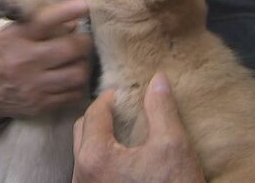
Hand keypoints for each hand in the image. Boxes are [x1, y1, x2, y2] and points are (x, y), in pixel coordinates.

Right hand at [0, 0, 91, 124]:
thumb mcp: (10, 34)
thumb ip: (38, 25)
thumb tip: (73, 24)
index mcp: (16, 38)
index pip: (44, 21)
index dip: (66, 12)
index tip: (84, 6)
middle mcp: (25, 61)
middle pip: (70, 49)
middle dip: (84, 43)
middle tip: (84, 42)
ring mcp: (34, 86)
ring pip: (76, 74)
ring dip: (84, 66)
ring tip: (79, 62)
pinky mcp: (40, 105)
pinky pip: (72, 95)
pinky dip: (77, 86)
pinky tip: (71, 80)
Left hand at [72, 73, 204, 182]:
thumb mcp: (173, 146)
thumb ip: (161, 109)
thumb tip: (158, 81)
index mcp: (96, 157)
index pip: (94, 113)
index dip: (109, 98)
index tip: (121, 93)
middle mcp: (82, 176)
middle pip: (81, 131)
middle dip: (98, 116)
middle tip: (119, 109)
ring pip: (83, 153)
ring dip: (98, 137)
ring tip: (122, 132)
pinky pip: (89, 172)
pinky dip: (100, 158)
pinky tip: (123, 159)